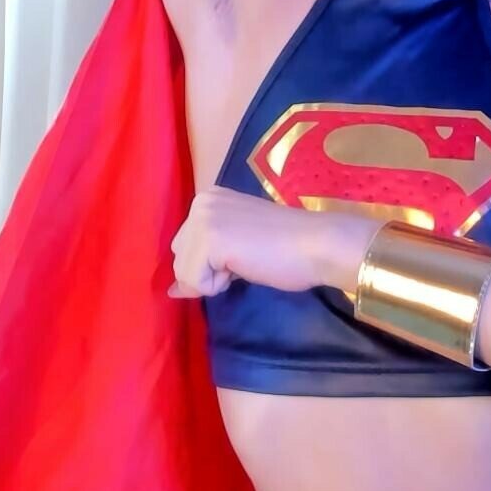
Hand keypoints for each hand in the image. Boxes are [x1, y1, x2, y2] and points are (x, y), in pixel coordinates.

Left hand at [168, 185, 380, 297]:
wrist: (318, 244)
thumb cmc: (286, 247)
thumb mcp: (235, 247)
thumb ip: (205, 259)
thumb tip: (172, 292)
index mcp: (208, 198)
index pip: (185, 246)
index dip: (210, 263)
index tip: (244, 252)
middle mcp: (200, 202)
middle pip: (179, 257)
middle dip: (207, 270)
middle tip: (245, 258)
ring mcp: (203, 219)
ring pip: (183, 272)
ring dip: (212, 280)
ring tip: (246, 262)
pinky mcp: (210, 240)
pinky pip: (194, 282)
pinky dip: (217, 286)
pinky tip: (244, 267)